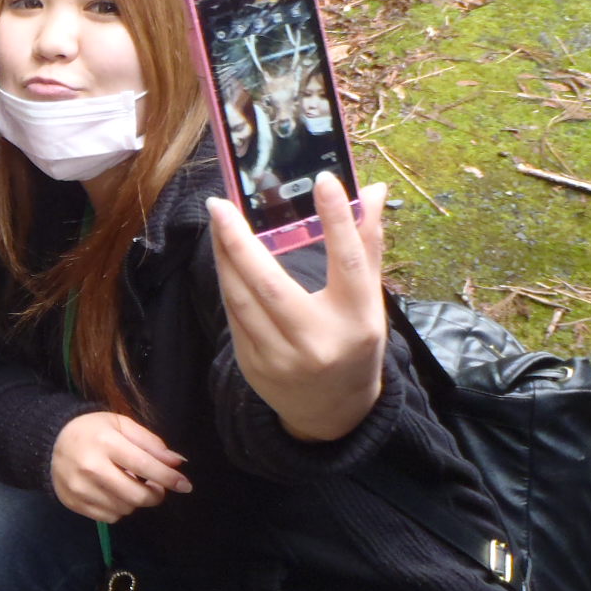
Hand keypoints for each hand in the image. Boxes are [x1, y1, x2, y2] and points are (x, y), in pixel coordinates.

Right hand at [51, 411, 190, 521]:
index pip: (145, 466)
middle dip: (155, 495)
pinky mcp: (74, 503)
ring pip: (125, 509)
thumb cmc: (93, 431)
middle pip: (137, 495)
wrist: (51, 442)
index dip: (169, 478)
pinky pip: (109, 517)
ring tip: (128, 484)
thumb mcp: (121, 425)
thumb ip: (150, 443)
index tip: (185, 485)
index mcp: (105, 442)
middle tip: (157, 487)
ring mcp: (80, 488)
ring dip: (135, 501)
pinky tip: (113, 493)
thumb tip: (177, 463)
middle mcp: (91, 467)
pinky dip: (118, 508)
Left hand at [207, 173, 388, 442]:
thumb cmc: (352, 342)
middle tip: (221, 203)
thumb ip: (366, 245)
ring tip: (219, 220)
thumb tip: (371, 189)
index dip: (338, 220)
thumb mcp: (368, 300)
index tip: (324, 179)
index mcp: (357, 320)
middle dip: (239, 241)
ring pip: (242, 299)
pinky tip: (222, 256)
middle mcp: (318, 340)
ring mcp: (281, 358)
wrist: (332, 411)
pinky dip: (227, 282)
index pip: (349, 262)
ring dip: (224, 257)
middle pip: (272, 284)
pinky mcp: (253, 365)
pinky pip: (234, 315)